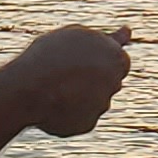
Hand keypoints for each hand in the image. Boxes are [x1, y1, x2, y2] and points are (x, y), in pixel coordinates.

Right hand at [11, 24, 132, 138]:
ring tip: (53, 87)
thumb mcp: (76, 36)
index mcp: (116, 57)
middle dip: (94, 79)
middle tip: (69, 74)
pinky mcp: (88, 124)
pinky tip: (51, 104)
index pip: (120, 61)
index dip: (105, 61)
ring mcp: (102, 105)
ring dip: (78, 95)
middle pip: (108, 81)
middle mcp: (115, 82)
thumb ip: (103, 39)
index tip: (98, 62)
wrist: (31, 87)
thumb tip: (127, 32)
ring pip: (92, 100)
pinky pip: (79, 117)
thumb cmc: (51, 55)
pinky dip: (68, 112)